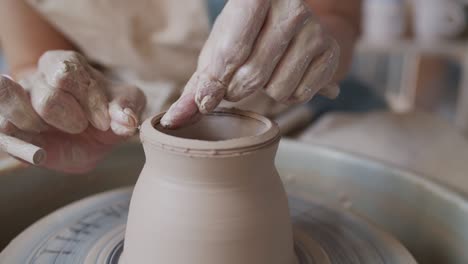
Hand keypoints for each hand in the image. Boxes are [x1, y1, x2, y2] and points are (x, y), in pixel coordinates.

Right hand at [0, 50, 145, 172]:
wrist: (91, 139)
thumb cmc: (107, 112)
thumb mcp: (125, 105)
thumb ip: (128, 108)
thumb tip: (126, 120)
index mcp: (65, 65)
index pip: (67, 75)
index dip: (90, 101)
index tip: (104, 122)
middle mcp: (37, 79)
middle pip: (47, 98)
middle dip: (71, 119)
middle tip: (81, 127)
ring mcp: (18, 102)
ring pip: (14, 108)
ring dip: (41, 129)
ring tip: (55, 132)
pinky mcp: (9, 127)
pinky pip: (2, 130)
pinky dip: (18, 143)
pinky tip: (38, 150)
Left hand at [161, 0, 339, 127]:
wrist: (285, 19)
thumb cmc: (244, 35)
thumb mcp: (218, 51)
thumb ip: (198, 85)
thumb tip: (174, 120)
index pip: (231, 52)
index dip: (215, 83)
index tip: (205, 102)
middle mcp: (291, 7)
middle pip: (253, 75)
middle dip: (238, 89)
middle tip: (238, 80)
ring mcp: (314, 29)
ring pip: (278, 90)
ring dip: (265, 91)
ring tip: (267, 71)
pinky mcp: (330, 51)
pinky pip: (300, 95)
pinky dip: (288, 94)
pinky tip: (287, 74)